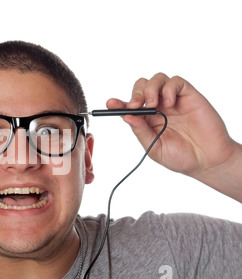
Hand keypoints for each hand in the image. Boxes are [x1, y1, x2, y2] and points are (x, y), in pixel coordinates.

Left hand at [106, 73, 238, 179]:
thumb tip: (126, 117)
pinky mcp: (188, 95)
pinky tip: (170, 103)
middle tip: (135, 105)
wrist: (207, 161)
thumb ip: (141, 132)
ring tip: (154, 104)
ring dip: (150, 89)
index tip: (109, 104)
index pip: (128, 105)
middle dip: (135, 93)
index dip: (118, 103)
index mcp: (146, 120)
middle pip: (141, 87)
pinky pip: (176, 81)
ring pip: (156, 79)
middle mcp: (158, 107)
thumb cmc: (180, 157)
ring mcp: (173, 100)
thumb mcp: (154, 148)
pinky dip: (169, 88)